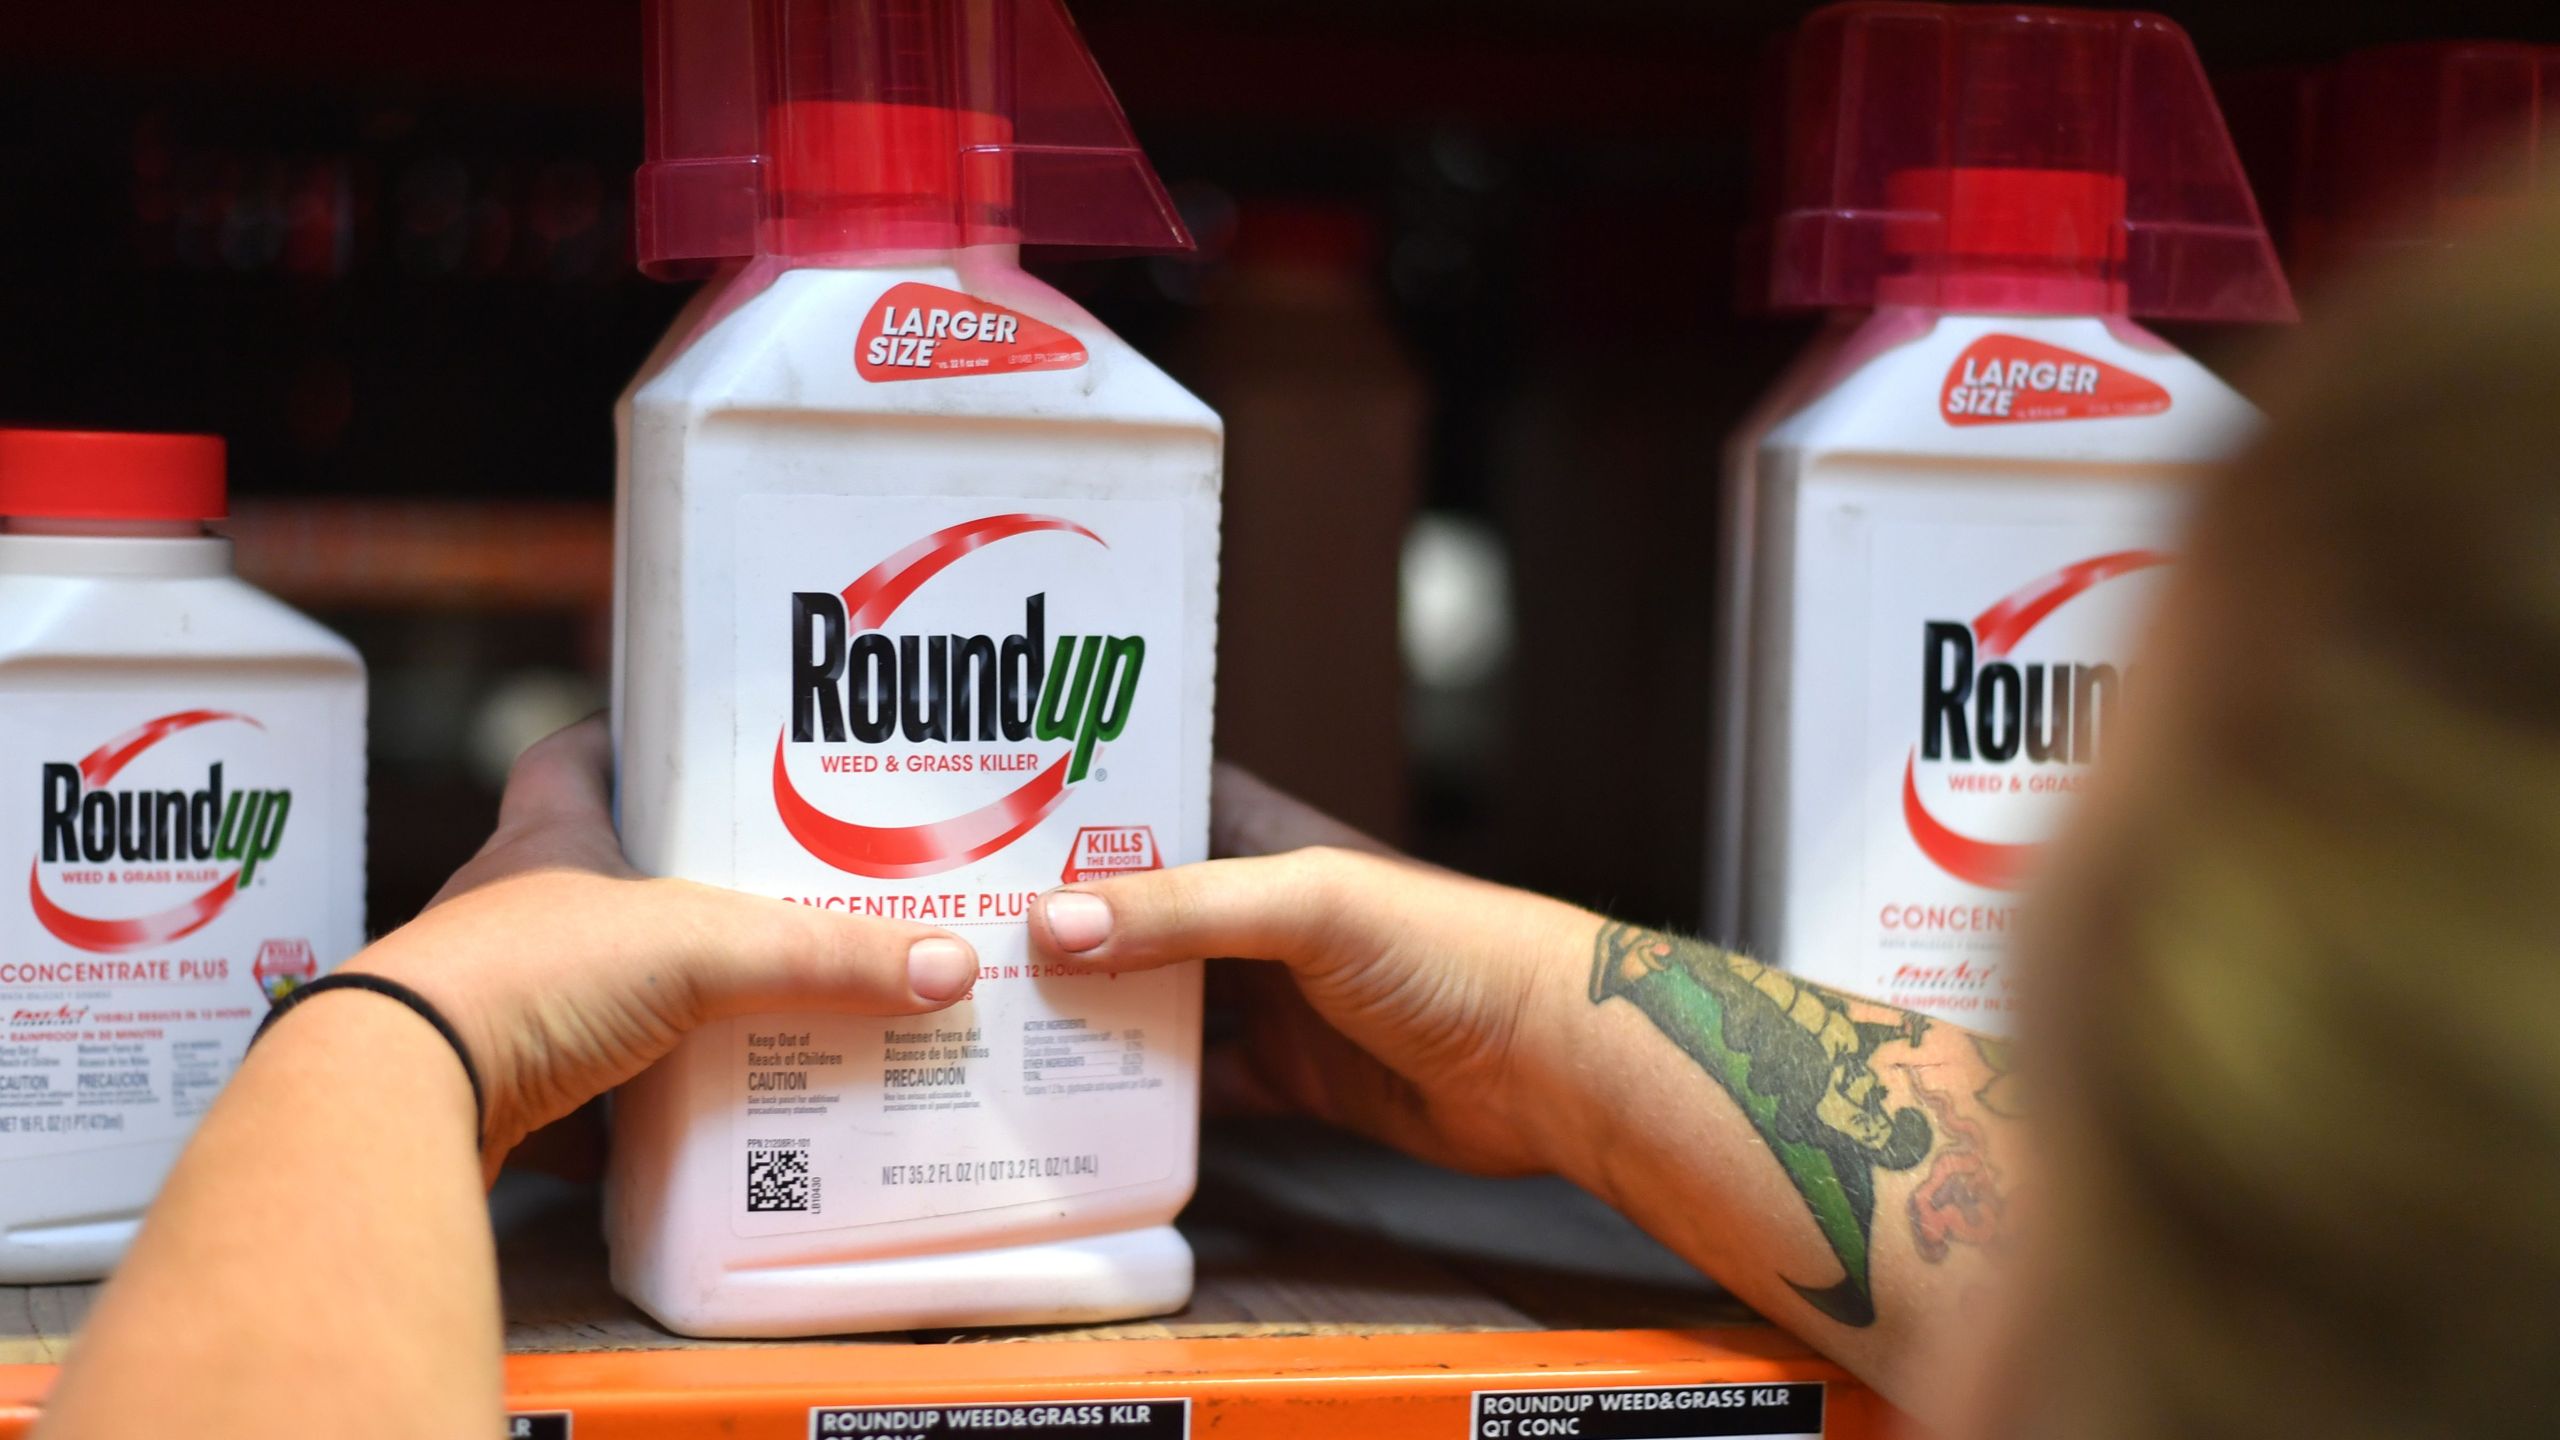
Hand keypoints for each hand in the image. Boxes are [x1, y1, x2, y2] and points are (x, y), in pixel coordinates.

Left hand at [345, 717, 979, 1168]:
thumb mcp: (703, 948)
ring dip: (656, 987)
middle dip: (672, 878)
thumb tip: (945, 964)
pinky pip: (584, 1074)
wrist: (403, 1094)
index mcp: (550, 835)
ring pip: (591, 974)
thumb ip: (825, 956)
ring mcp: (503, 995)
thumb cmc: (525, 978)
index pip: (578, 753)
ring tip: (755, 996)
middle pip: (597, 868)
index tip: (689, 737)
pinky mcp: (502, 1079)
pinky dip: (634, 1088)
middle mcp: (515, 904)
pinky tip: (697, 1104)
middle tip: (765, 883)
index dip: (629, 737)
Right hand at [1026, 764, 1599, 1176]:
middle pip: (1129, 913)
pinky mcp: (1286, 1079)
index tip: (969, 818)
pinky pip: (1192, 1090)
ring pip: (1149, 1004)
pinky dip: (1137, 1105)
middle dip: (1048, 926)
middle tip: (942, 939)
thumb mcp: (1310, 906)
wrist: (1552, 1064)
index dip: (1066, 806)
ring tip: (978, 1026)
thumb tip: (1053, 923)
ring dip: (1081, 1018)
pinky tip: (1069, 1114)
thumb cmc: (1457, 948)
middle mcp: (1254, 913)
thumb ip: (1185, 909)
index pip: (1145, 801)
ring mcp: (1268, 998)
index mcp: (1261, 839)